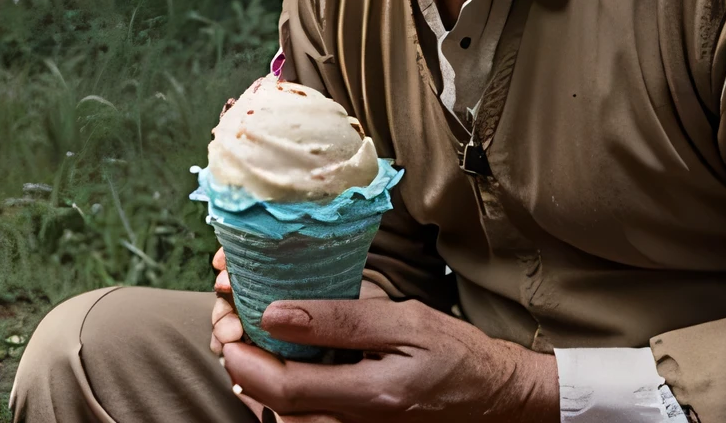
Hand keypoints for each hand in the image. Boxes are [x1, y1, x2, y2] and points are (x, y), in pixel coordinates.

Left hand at [213, 246, 557, 422]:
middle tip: (230, 326)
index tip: (231, 321)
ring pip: (284, 421)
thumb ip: (338, 319)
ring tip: (248, 343)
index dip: (245, 358)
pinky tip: (277, 370)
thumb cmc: (454, 352)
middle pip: (275, 409)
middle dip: (241, 367)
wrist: (495, 395)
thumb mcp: (403, 321)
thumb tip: (274, 313)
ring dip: (256, 384)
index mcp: (373, 395)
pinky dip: (280, 398)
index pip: (284, 389)